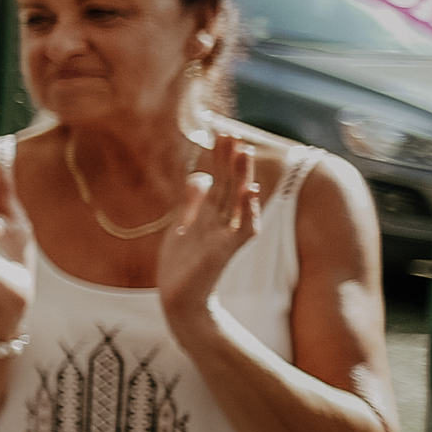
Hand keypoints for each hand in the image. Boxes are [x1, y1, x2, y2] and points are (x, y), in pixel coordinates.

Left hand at [155, 135, 264, 326]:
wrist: (180, 299)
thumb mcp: (182, 227)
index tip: (221, 132)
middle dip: (231, 160)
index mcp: (209, 215)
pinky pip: (242, 228)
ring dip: (241, 177)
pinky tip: (251, 191)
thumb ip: (192, 203)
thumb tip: (198, 176)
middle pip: (229, 186)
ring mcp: (225, 236)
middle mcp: (221, 222)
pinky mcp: (226, 252)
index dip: (220, 158)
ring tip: (244, 154)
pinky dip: (248, 210)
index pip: (218, 180)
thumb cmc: (182, 266)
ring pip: (237, 202)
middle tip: (233, 133)